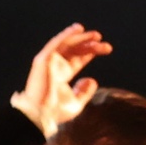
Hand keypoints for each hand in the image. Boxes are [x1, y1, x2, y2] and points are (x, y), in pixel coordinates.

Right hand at [12, 23, 111, 138]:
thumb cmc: (55, 112)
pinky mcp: (43, 60)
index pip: (78, 59)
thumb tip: (92, 80)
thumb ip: (84, 92)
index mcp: (62, 75)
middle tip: (104, 43)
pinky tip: (77, 29)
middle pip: (75, 50)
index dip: (91, 52)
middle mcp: (56, 66)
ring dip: (81, 37)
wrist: (41, 115)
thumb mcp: (75, 103)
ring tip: (96, 35)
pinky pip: (55, 44)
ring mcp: (49, 62)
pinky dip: (66, 35)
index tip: (105, 48)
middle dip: (90, 45)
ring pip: (67, 45)